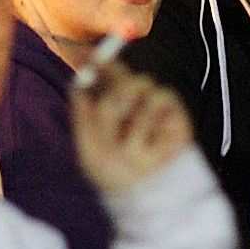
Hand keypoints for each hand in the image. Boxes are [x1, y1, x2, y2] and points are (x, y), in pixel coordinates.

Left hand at [69, 62, 193, 194]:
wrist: (148, 194)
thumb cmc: (115, 176)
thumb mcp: (89, 147)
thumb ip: (82, 114)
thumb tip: (76, 83)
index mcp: (110, 109)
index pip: (105, 78)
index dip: (98, 64)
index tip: (89, 55)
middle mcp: (132, 104)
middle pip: (121, 78)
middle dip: (112, 98)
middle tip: (108, 121)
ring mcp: (153, 107)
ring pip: (140, 83)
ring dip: (131, 115)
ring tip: (131, 144)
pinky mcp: (173, 111)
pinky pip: (160, 96)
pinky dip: (150, 120)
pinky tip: (149, 142)